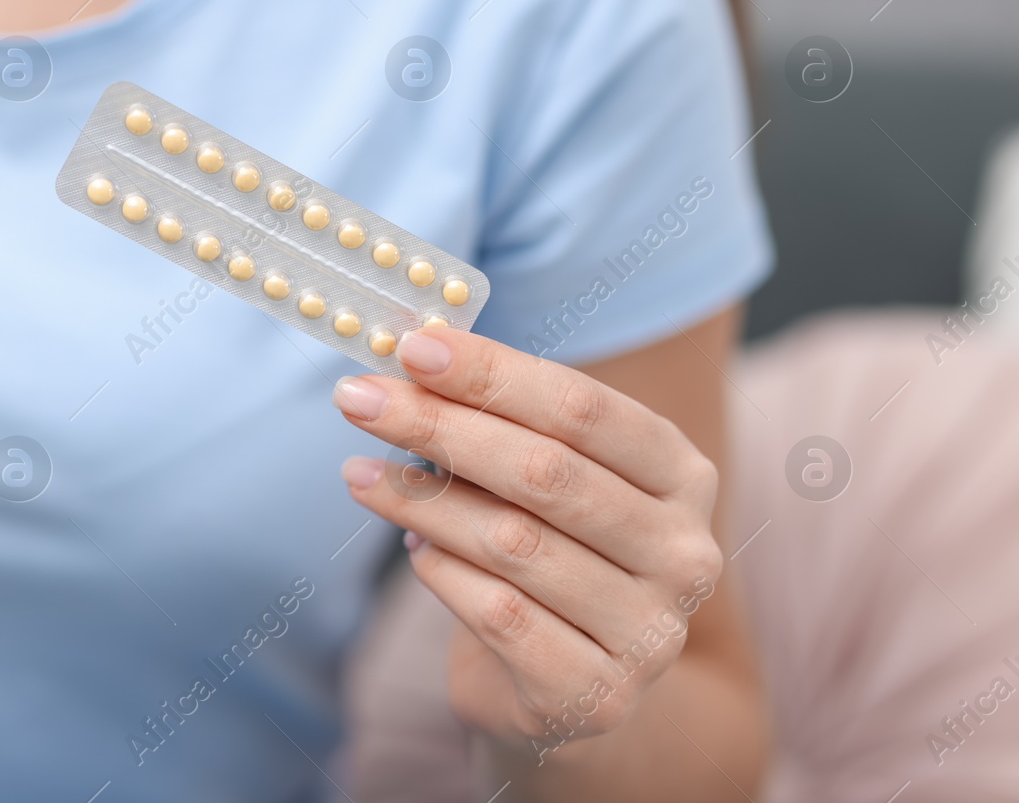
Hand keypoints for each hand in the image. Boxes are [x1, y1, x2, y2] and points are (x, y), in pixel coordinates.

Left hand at [333, 328, 722, 757]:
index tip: (413, 347)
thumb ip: (500, 420)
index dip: (493, 373)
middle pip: (544, 470)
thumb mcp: (545, 478)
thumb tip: (415, 355)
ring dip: (421, 500)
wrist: (573, 684)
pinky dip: (443, 573)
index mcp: (681, 474)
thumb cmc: (550, 552)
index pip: (583, 407)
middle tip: (358, 400)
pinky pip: (499, 614)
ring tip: (359, 474)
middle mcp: (684, 552)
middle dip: (438, 425)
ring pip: (513, 542)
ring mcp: (650, 631)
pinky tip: (413, 550)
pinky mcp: (598, 695)